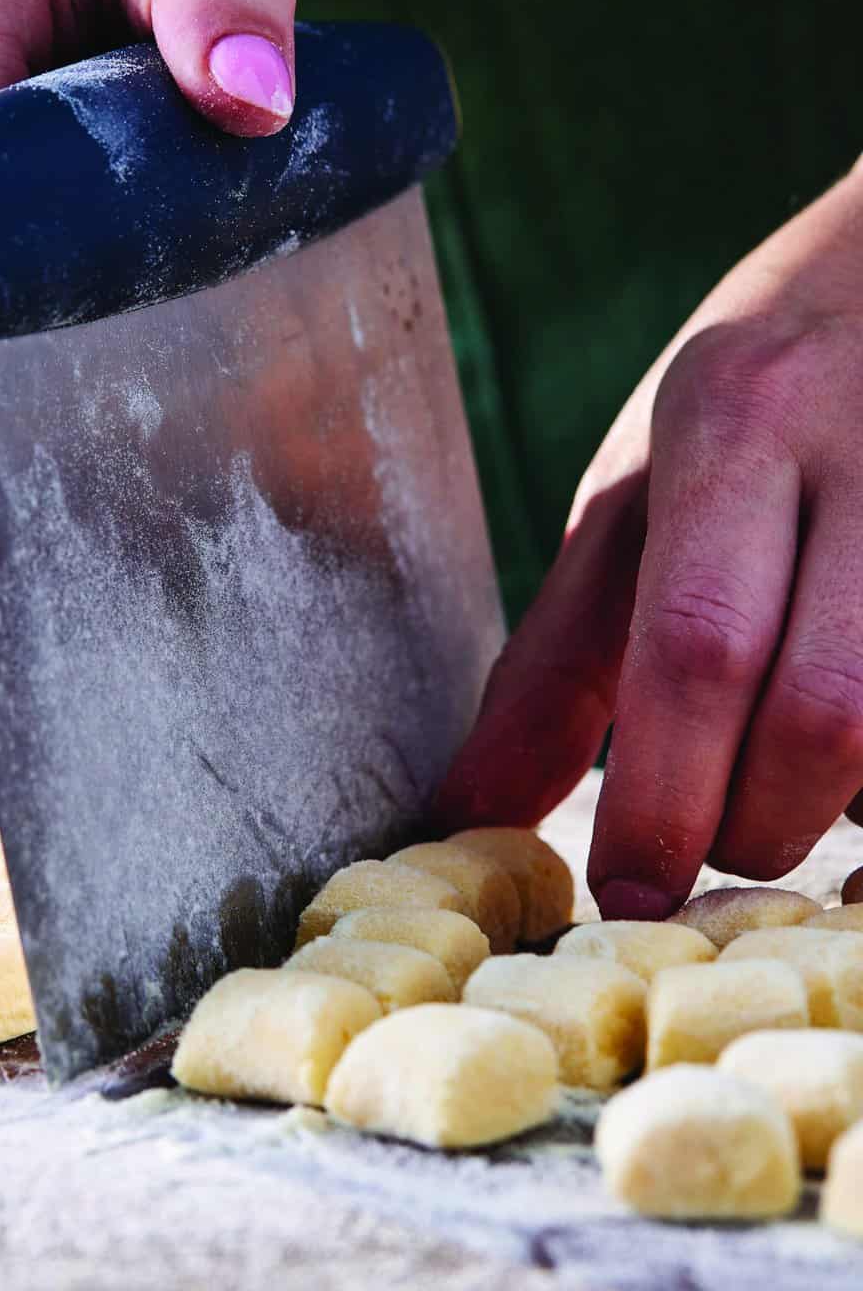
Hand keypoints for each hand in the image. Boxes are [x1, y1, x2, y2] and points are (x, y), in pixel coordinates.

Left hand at [436, 159, 862, 916]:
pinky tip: (852, 746)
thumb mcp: (635, 496)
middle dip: (752, 825)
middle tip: (707, 839)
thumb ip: (555, 659)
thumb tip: (467, 812)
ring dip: (836, 808)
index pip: (701, 643)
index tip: (626, 891)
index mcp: (738, 425)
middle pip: (824, 717)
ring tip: (778, 779)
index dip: (664, 796)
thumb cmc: (760, 398)